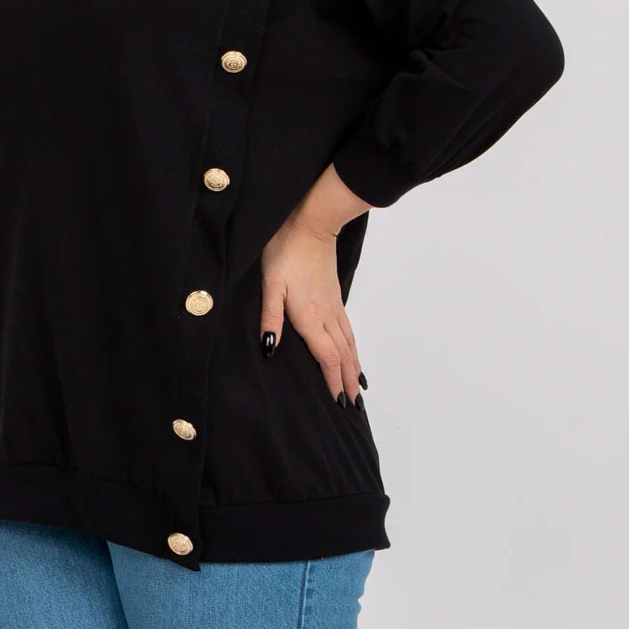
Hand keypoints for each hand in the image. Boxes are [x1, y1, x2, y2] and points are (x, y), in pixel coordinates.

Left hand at [259, 164, 370, 402]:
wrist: (311, 223)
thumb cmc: (285, 251)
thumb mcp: (270, 285)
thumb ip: (270, 317)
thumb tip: (270, 349)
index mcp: (310, 316)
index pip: (326, 356)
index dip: (331, 379)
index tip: (337, 400)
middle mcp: (327, 315)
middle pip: (342, 355)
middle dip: (347, 380)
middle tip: (353, 405)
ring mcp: (334, 306)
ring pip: (348, 343)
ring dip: (353, 367)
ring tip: (358, 387)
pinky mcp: (335, 297)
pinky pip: (348, 330)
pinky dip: (353, 347)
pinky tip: (353, 353)